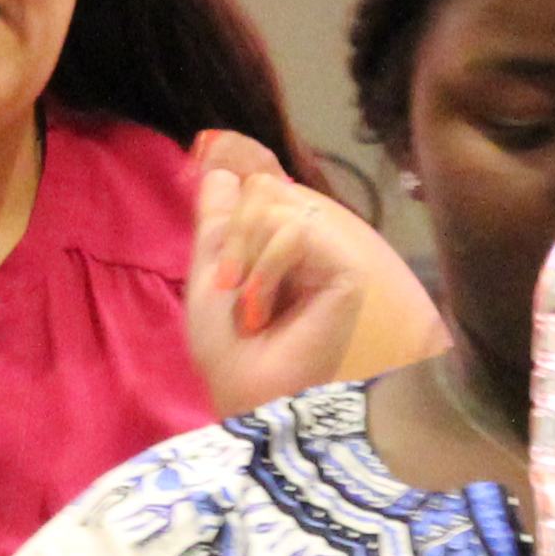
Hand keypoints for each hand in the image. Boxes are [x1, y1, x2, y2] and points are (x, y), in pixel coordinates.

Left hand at [184, 131, 421, 413]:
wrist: (252, 392)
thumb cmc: (231, 352)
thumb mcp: (209, 277)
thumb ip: (216, 223)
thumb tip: (220, 168)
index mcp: (276, 241)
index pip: (260, 178)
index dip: (238, 165)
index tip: (213, 163)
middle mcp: (308, 240)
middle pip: (261, 186)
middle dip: (231, 235)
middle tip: (229, 286)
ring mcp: (329, 251)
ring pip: (273, 204)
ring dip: (245, 257)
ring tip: (250, 305)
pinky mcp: (345, 266)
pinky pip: (293, 229)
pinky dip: (267, 266)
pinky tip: (267, 306)